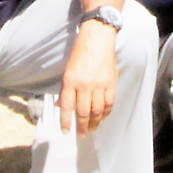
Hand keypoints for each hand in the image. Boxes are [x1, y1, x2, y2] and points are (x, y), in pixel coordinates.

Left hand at [60, 12, 119, 134]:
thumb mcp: (68, 70)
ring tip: (92, 129)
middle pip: (83, 112)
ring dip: (94, 122)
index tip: (66, 132)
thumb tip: (62, 106)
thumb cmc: (80, 53)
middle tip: (81, 134)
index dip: (66, 121)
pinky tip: (103, 117)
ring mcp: (99, 85)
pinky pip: (109, 103)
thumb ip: (66, 89)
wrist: (97, 38)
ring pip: (97, 111)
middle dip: (81, 126)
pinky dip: (106, 113)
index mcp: (70, 81)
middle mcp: (84, 85)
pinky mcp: (111, 83)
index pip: (66, 106)